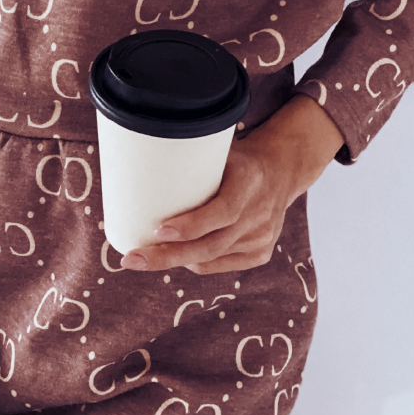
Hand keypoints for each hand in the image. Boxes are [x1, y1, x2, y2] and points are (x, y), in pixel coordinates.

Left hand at [119, 96, 343, 275]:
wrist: (281, 171)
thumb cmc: (236, 159)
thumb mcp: (219, 150)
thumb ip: (188, 157)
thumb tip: (136, 155)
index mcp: (250, 182)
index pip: (223, 211)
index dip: (191, 225)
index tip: (158, 229)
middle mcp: (260, 214)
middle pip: (210, 245)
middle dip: (167, 255)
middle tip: (132, 259)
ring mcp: (262, 237)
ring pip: (211, 258)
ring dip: (174, 260)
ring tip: (142, 259)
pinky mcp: (260, 253)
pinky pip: (219, 264)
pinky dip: (195, 262)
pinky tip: (175, 256)